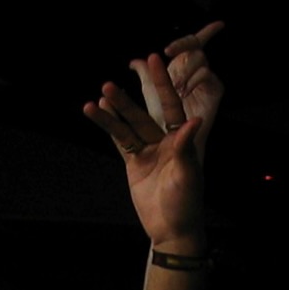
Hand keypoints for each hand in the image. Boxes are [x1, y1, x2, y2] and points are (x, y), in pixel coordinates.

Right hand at [82, 23, 221, 249]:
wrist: (171, 229)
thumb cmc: (186, 203)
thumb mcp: (188, 175)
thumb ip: (185, 148)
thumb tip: (193, 120)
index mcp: (182, 140)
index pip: (171, 106)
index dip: (163, 84)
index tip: (154, 60)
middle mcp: (165, 141)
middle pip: (143, 115)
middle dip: (126, 101)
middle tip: (108, 84)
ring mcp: (148, 151)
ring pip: (127, 127)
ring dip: (113, 113)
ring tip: (96, 97)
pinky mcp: (134, 164)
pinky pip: (120, 142)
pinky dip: (109, 128)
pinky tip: (96, 111)